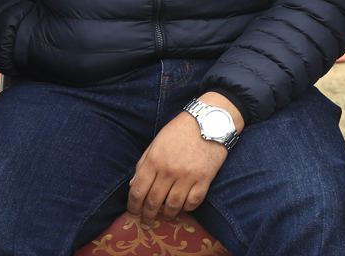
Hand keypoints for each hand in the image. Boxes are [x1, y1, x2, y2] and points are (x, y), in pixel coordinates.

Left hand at [128, 92, 243, 226]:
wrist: (211, 120)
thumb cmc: (181, 129)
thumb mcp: (156, 142)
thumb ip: (143, 163)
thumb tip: (133, 187)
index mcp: (154, 160)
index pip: (137, 191)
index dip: (132, 207)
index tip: (133, 213)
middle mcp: (169, 170)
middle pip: (153, 202)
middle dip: (147, 217)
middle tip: (146, 224)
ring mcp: (188, 176)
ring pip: (173, 206)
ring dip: (166, 215)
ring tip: (165, 217)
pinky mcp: (205, 179)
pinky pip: (193, 203)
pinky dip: (186, 209)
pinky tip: (182, 207)